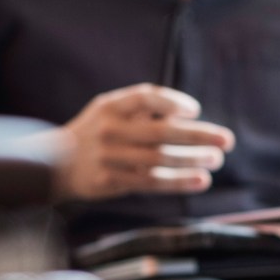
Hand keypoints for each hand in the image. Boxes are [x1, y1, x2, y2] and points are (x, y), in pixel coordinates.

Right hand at [57, 83, 234, 199]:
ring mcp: (109, 157)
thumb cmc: (94, 133)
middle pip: (160, 132)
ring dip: (192, 160)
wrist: (52, 165)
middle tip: (226, 140)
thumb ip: (140, 109)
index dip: (173, 103)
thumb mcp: (108, 111)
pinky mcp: (110, 181)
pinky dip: (178, 182)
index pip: (145, 97)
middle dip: (198, 136)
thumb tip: (188, 117)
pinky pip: (151, 182)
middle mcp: (109, 129)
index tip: (195, 111)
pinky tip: (200, 180)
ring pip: (159, 159)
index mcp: (110, 106)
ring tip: (216, 159)